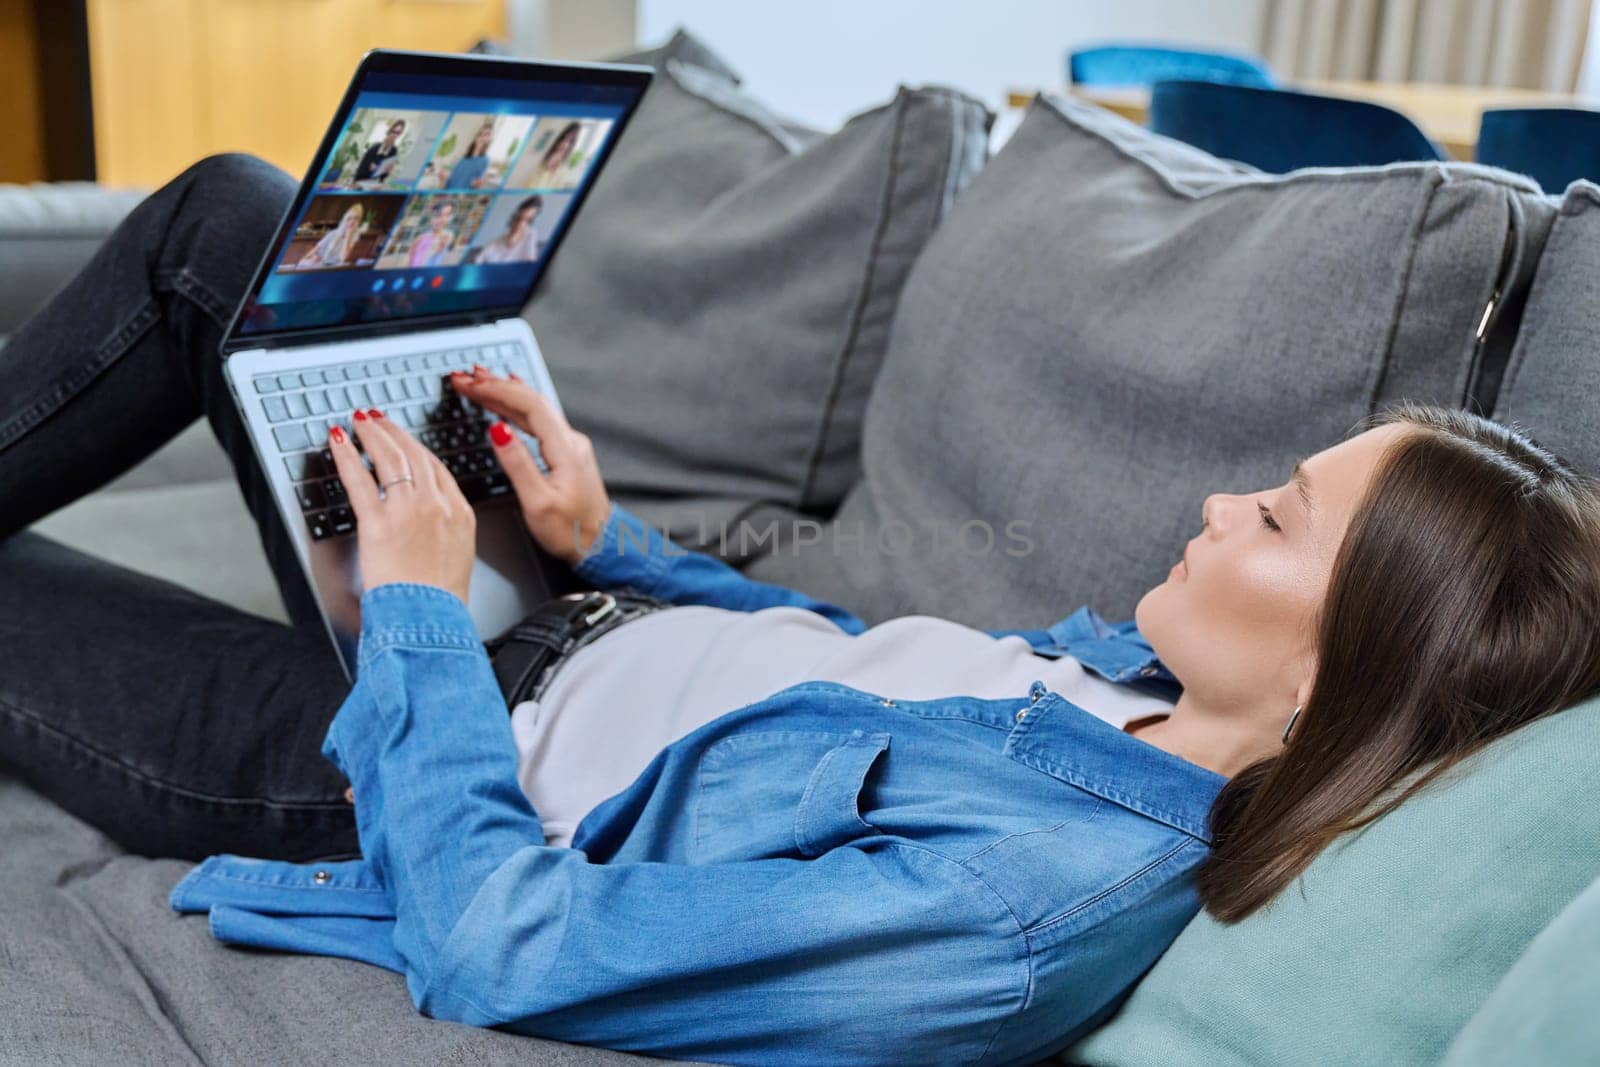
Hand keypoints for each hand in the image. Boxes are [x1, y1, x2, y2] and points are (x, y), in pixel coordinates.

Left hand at [329, 408, 476, 603]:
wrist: (431, 617)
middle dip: (393, 431)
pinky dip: (346, 455)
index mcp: (460, 513)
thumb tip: (432, 526)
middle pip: (414, 454)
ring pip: (390, 457)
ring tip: (359, 421)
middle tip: (377, 418)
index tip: (404, 439)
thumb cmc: (442, 598)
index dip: (416, 447)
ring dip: (371, 433)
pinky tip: (338, 441)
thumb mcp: (458, 558)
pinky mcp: (379, 522)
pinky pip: (359, 478)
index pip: (437, 468)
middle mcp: (437, 504)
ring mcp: (408, 510)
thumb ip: (446, 532)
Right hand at [449, 365, 609, 563]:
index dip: (497, 390)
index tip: (470, 384)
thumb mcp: (538, 502)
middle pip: (530, 401)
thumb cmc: (571, 531)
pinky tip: (509, 399)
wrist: (600, 545)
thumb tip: (498, 431)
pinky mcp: (565, 454)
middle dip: (495, 385)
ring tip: (478, 381)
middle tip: (464, 377)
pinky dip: (516, 407)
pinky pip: (538, 420)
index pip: (529, 405)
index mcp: (565, 449)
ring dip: (504, 393)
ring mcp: (569, 445)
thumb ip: (517, 464)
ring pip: (534, 409)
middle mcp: (570, 441)